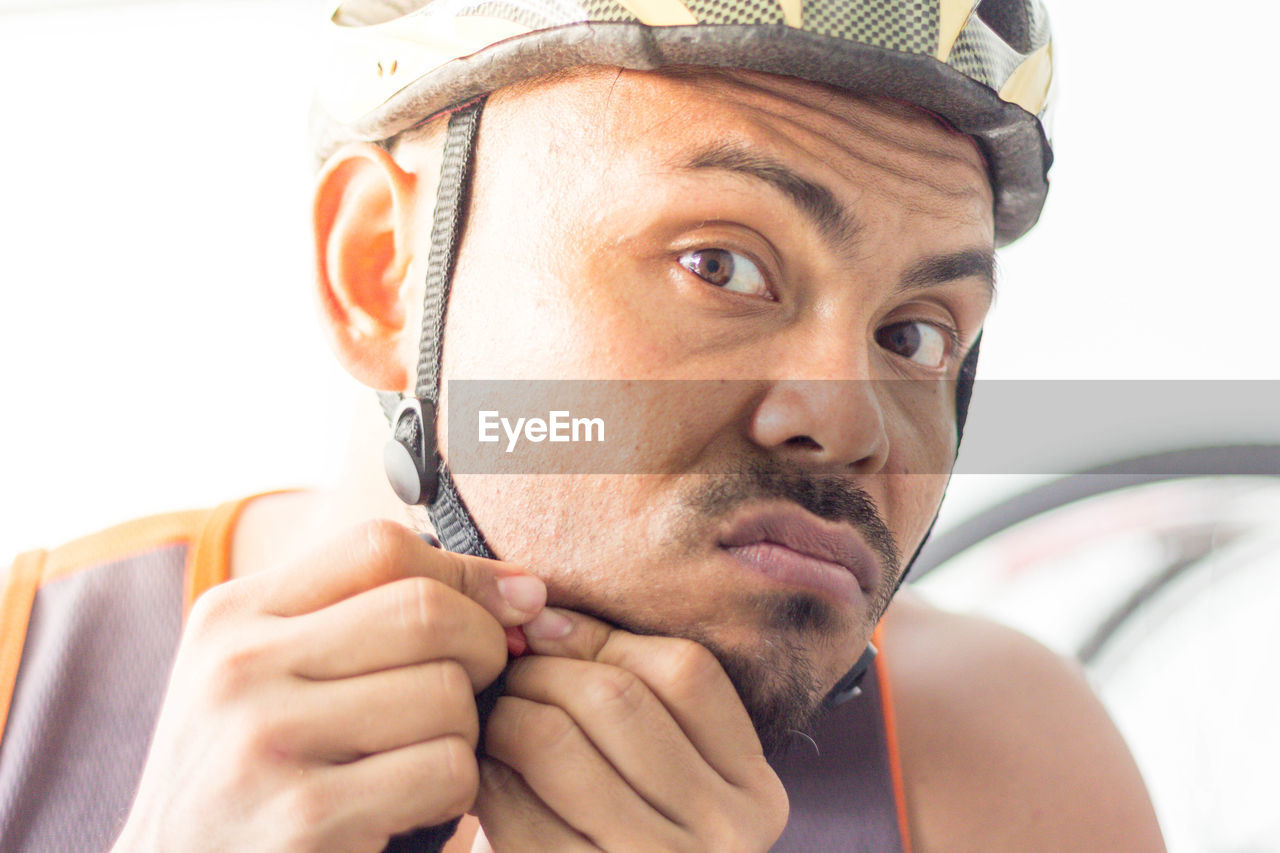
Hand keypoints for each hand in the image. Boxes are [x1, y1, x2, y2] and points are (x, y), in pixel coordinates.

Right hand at [112, 520, 550, 852]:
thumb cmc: (251, 768)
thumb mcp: (270, 672)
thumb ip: (369, 614)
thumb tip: (525, 590)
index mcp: (233, 615)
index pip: (380, 547)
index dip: (465, 573)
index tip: (505, 608)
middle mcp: (240, 667)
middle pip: (425, 611)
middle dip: (484, 646)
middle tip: (481, 686)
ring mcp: (266, 742)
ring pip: (447, 693)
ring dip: (468, 730)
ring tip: (430, 753)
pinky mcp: (304, 818)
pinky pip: (445, 769)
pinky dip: (456, 791)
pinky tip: (417, 805)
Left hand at [472, 608, 788, 851]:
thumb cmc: (631, 840)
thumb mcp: (667, 775)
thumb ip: (629, 694)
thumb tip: (539, 612)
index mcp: (757, 791)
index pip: (683, 672)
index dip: (600, 637)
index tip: (546, 630)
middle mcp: (726, 837)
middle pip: (615, 699)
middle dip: (543, 670)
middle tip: (508, 673)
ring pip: (556, 742)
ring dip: (507, 714)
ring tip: (495, 717)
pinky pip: (512, 808)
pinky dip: (485, 774)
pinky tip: (484, 772)